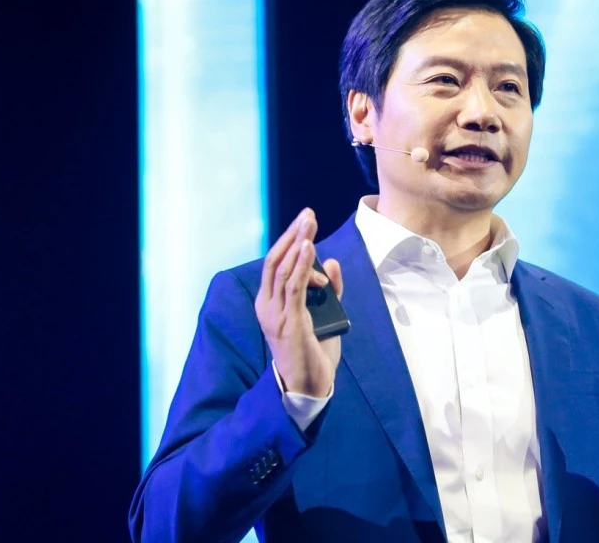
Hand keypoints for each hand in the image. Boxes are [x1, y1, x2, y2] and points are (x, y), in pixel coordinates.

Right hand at [255, 208, 343, 397]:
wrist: (310, 385)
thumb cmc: (314, 352)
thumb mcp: (324, 314)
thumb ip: (329, 290)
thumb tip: (332, 262)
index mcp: (270, 303)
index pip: (275, 264)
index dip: (289, 241)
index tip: (305, 223)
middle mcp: (267, 306)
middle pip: (275, 260)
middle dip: (293, 234)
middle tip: (308, 214)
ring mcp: (275, 314)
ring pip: (282, 269)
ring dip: (298, 243)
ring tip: (309, 223)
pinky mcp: (289, 321)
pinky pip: (294, 287)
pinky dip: (301, 264)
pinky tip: (309, 247)